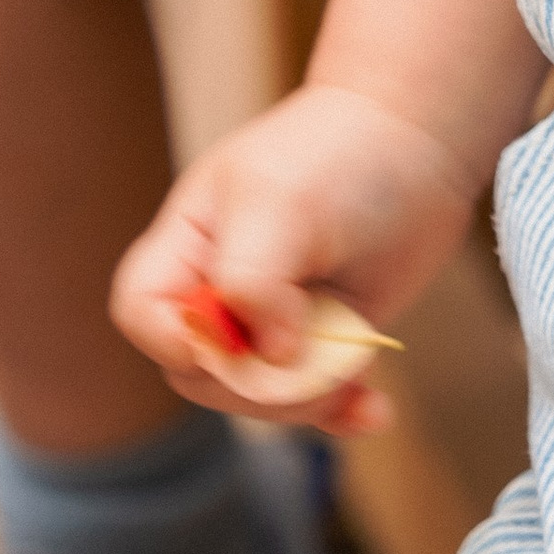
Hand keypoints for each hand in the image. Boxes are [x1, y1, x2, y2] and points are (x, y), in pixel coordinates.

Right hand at [112, 83, 478, 436]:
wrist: (413, 142)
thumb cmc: (334, 155)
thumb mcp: (280, 200)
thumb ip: (253, 279)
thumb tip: (271, 355)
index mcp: (188, 244)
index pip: (140, 310)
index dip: (172, 337)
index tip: (230, 333)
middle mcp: (219, 289)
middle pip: (200, 373)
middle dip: (255, 379)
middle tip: (310, 347)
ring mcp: (271, 321)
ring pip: (261, 397)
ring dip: (309, 397)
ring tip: (358, 361)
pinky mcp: (321, 341)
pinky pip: (316, 403)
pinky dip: (344, 411)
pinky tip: (374, 410)